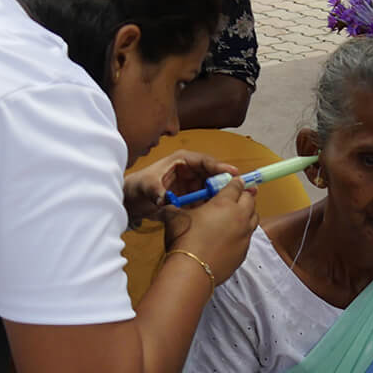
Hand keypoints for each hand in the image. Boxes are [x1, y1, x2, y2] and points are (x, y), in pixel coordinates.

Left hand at [122, 151, 237, 222]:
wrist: (132, 200)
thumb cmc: (138, 186)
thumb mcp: (147, 187)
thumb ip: (157, 191)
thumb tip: (164, 199)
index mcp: (181, 161)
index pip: (204, 161)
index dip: (220, 167)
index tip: (233, 173)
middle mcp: (189, 170)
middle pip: (212, 174)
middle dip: (225, 181)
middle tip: (240, 189)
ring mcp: (191, 184)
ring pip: (211, 187)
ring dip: (222, 194)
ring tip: (236, 201)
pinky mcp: (191, 196)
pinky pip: (206, 199)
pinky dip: (213, 204)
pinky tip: (222, 211)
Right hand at [163, 178, 256, 281]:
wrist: (192, 271)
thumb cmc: (184, 240)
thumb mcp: (175, 217)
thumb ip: (175, 206)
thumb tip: (166, 203)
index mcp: (225, 203)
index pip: (236, 185)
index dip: (234, 182)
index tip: (233, 182)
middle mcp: (240, 217)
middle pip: (250, 199)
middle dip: (244, 195)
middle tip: (237, 195)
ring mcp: (244, 235)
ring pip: (254, 217)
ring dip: (247, 212)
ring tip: (237, 214)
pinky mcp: (244, 251)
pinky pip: (248, 236)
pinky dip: (243, 232)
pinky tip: (232, 235)